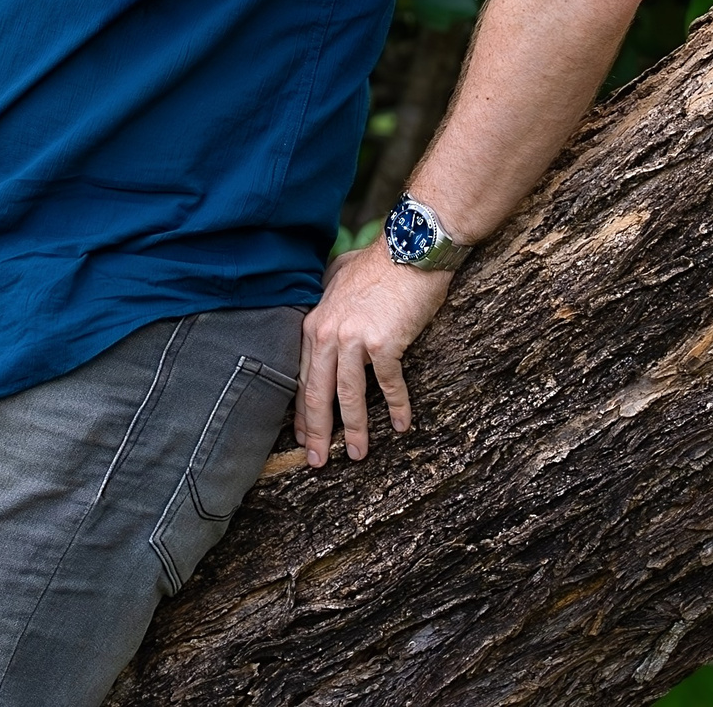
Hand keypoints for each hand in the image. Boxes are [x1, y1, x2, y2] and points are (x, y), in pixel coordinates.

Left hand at [296, 245, 451, 464]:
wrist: (411, 250)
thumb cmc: (378, 263)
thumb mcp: (338, 277)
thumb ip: (324, 297)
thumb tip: (320, 310)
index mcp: (315, 323)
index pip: (302, 377)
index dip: (301, 411)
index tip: (302, 436)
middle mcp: (328, 334)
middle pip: (316, 394)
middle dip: (316, 432)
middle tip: (316, 461)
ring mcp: (354, 339)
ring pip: (348, 397)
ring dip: (354, 431)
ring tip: (357, 455)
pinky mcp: (384, 343)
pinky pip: (388, 384)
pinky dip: (396, 407)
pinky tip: (402, 426)